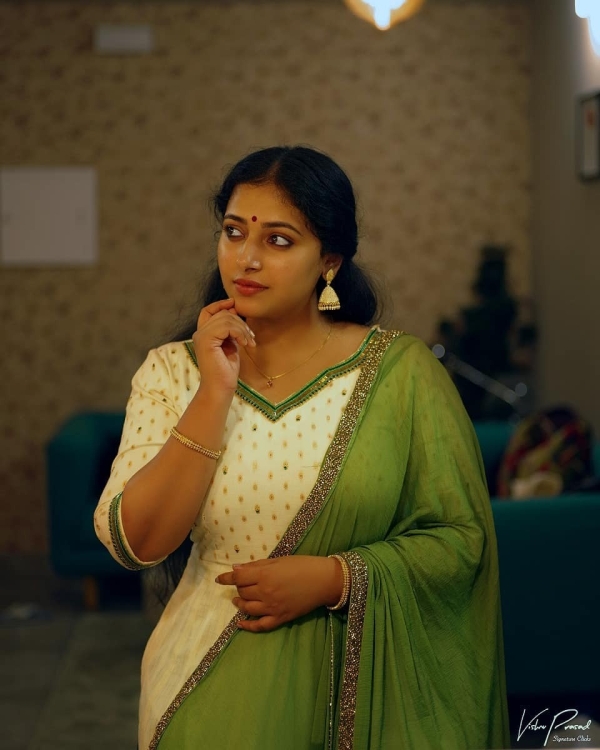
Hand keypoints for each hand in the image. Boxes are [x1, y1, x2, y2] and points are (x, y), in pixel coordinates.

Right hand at [192, 299, 255, 393]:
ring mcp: (201, 336)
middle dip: (240, 322)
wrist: (220, 388)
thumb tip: (233, 309)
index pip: (208, 310)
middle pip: (222, 313)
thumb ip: (230, 329)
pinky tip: (245, 344)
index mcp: (203, 333)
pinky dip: (239, 333)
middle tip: (250, 337)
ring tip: (249, 342)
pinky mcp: (206, 340)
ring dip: (242, 329)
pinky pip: (226, 326)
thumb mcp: (230, 344)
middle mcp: (199, 333)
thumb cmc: (226, 370)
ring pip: (226, 318)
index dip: (221, 304)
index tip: (235, 305)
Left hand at [215, 555, 342, 631]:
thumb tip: (236, 568)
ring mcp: (272, 607)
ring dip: (240, 603)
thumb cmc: (303, 565)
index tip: (219, 579)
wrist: (324, 581)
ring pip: (248, 608)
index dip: (226, 578)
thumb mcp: (279, 560)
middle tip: (241, 583)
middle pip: (243, 592)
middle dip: (238, 587)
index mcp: (265, 575)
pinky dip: (248, 625)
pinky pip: (260, 625)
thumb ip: (257, 565)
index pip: (238, 578)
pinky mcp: (280, 618)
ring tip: (238, 600)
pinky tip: (241, 623)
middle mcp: (265, 592)